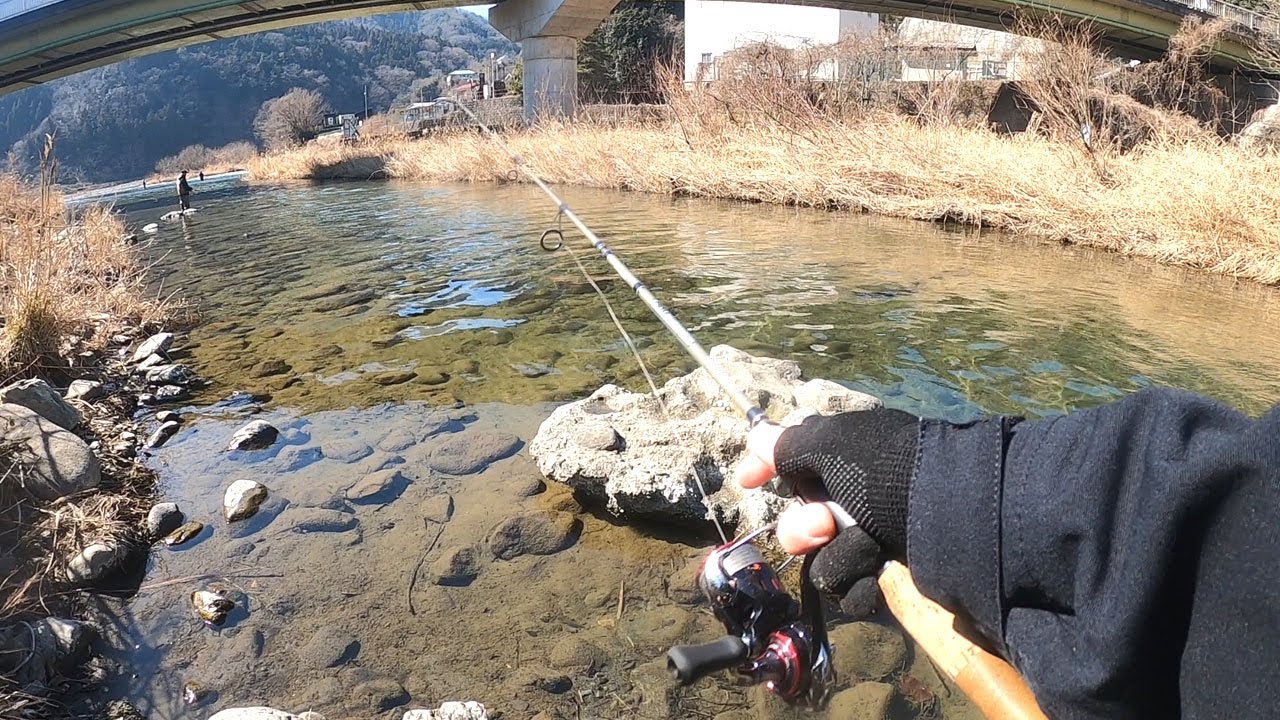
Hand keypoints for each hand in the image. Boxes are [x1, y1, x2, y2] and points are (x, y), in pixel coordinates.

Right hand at [737, 408, 919, 615]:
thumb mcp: (833, 446)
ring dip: (843, 554)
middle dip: (804, 528)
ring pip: (822, 562)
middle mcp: (855, 502)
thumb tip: (757, 436)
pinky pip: (850, 591)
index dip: (766, 470)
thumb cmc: (888, 474)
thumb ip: (787, 445)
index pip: (794, 464)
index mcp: (845, 462)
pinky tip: (881, 570)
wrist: (949, 521)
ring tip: (873, 545)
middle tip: (826, 524)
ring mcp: (871, 544)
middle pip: (799, 526)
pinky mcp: (885, 581)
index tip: (747, 481)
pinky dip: (863, 582)